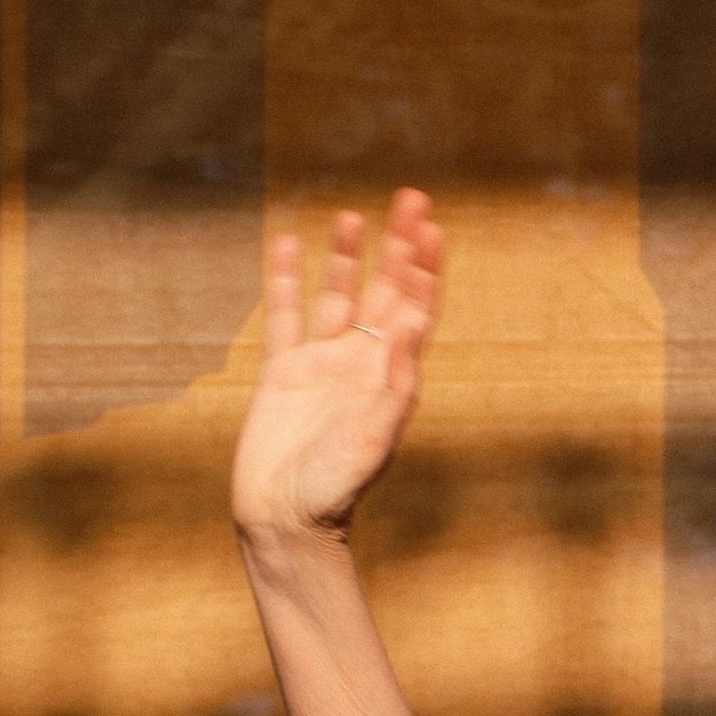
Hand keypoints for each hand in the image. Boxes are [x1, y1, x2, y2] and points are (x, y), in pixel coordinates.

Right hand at [231, 187, 443, 541]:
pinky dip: (285, 279)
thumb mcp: (373, 432)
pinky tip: (286, 242)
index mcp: (392, 378)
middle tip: (412, 197)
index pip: (415, 311)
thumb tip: (412, 319)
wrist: (287, 518)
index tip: (432, 227)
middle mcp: (361, 364)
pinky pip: (285, 315)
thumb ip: (393, 376)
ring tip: (355, 215)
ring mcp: (321, 365)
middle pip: (384, 291)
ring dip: (348, 257)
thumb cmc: (336, 487)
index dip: (425, 270)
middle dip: (399, 247)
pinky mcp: (283, 372)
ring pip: (337, 296)